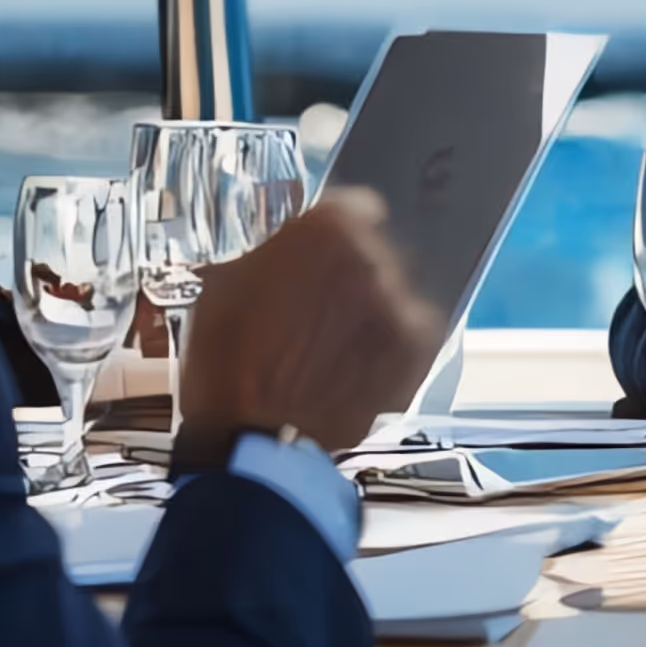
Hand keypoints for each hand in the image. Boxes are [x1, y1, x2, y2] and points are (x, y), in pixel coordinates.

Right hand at [177, 188, 432, 452]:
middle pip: (375, 253)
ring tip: (337, 347)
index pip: (352, 209)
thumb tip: (292, 249)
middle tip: (320, 308)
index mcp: (329, 227)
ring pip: (395, 295)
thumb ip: (274, 251)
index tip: (319, 256)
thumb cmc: (226, 358)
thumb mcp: (227, 281)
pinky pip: (412, 335)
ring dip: (373, 311)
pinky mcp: (420, 353)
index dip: (332, 236)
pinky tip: (359, 366)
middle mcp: (377, 257)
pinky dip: (392, 346)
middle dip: (351, 274)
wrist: (252, 437)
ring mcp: (404, 307)